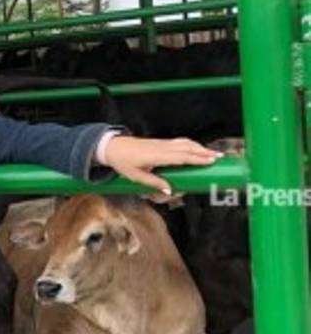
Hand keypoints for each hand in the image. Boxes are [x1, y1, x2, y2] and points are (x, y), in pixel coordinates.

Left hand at [102, 135, 223, 197]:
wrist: (113, 147)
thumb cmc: (123, 163)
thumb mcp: (136, 176)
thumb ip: (153, 183)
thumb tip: (169, 191)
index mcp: (157, 156)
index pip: (181, 157)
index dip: (197, 158)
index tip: (210, 161)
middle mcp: (162, 147)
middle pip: (187, 148)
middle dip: (204, 152)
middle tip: (219, 157)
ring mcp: (162, 143)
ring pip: (185, 143)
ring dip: (200, 147)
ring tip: (213, 153)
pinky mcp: (161, 142)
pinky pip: (179, 142)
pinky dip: (191, 144)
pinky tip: (197, 148)